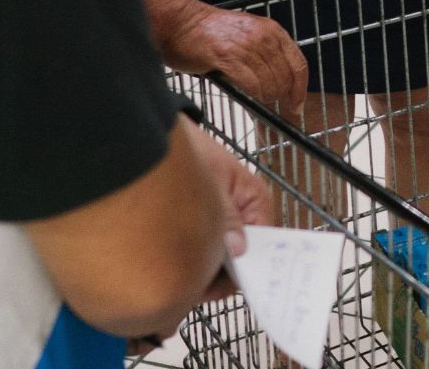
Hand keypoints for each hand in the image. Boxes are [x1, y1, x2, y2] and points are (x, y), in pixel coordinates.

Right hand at [160, 3, 307, 109]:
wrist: (180, 22)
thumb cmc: (210, 31)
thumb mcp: (248, 33)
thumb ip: (265, 51)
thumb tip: (279, 80)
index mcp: (272, 30)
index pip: (298, 64)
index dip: (300, 89)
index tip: (296, 105)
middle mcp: (263, 36)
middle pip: (284, 77)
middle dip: (280, 96)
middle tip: (271, 104)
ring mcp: (246, 46)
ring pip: (268, 83)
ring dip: (265, 97)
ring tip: (256, 100)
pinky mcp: (227, 57)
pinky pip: (250, 85)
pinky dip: (252, 96)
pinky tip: (247, 97)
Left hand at [192, 133, 274, 304]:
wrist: (165, 137)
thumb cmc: (193, 152)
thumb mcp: (210, 182)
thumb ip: (225, 217)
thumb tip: (238, 250)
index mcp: (256, 202)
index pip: (263, 247)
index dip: (246, 270)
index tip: (221, 287)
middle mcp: (247, 215)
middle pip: (243, 259)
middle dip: (220, 277)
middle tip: (194, 290)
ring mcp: (228, 221)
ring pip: (224, 259)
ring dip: (205, 271)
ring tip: (181, 280)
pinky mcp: (209, 225)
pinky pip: (209, 251)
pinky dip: (195, 261)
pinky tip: (177, 267)